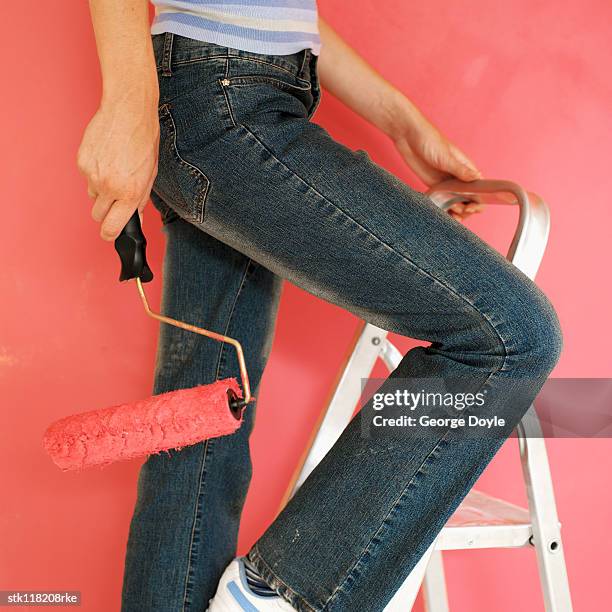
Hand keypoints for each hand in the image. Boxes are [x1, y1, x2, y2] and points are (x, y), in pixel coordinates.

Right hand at [77, 96, 158, 239]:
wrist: (128, 112)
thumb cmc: (144, 142)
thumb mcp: (150, 176)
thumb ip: (140, 200)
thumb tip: (134, 219)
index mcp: (129, 194)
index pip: (111, 228)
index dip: (110, 233)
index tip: (111, 233)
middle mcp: (108, 187)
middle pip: (98, 214)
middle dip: (106, 210)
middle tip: (116, 196)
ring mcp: (92, 174)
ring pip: (92, 195)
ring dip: (101, 189)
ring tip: (114, 169)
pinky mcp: (81, 161)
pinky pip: (86, 177)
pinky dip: (95, 172)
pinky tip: (106, 157)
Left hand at [388, 97, 484, 221]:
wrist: (408, 136)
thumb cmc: (429, 140)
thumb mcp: (445, 156)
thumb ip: (460, 170)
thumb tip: (478, 178)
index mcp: (466, 168)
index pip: (480, 188)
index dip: (479, 201)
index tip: (471, 208)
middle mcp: (458, 177)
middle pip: (469, 199)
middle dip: (467, 209)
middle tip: (459, 212)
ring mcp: (446, 183)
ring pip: (456, 202)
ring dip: (456, 212)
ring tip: (451, 215)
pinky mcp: (433, 186)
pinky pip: (442, 201)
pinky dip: (444, 209)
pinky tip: (442, 214)